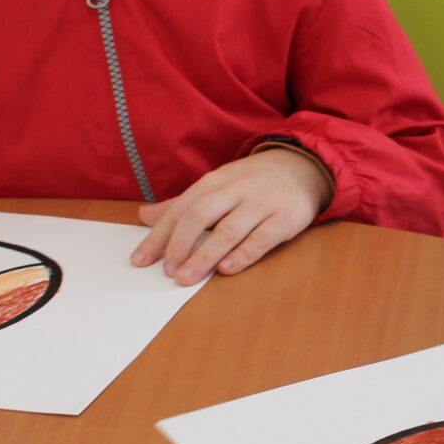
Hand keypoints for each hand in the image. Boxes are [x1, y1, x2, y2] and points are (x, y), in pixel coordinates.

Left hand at [130, 148, 331, 285]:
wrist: (303, 166)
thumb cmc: (249, 182)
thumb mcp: (214, 186)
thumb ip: (180, 205)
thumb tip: (143, 216)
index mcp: (212, 182)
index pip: (179, 210)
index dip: (158, 236)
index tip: (140, 260)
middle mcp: (234, 191)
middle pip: (199, 215)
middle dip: (179, 244)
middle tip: (166, 271)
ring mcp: (261, 204)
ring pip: (228, 229)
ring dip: (204, 255)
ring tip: (186, 278)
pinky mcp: (286, 218)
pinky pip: (262, 238)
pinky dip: (243, 254)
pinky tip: (225, 269)